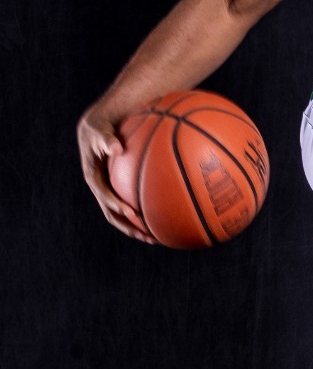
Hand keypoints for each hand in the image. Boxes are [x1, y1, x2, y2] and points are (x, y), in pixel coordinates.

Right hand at [76, 106, 158, 243]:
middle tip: (148, 237)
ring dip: (138, 228)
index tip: (132, 213)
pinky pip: (132, 204)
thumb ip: (106, 140)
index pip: (104, 196)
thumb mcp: (100, 131)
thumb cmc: (100, 129)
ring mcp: (110, 191)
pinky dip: (145, 214)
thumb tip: (115, 147)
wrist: (95, 130)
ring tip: (158, 239)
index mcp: (94, 178)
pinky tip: (163, 219)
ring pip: (123, 216)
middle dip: (131, 227)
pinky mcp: (118, 190)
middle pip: (114, 215)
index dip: (117, 205)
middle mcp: (101, 189)